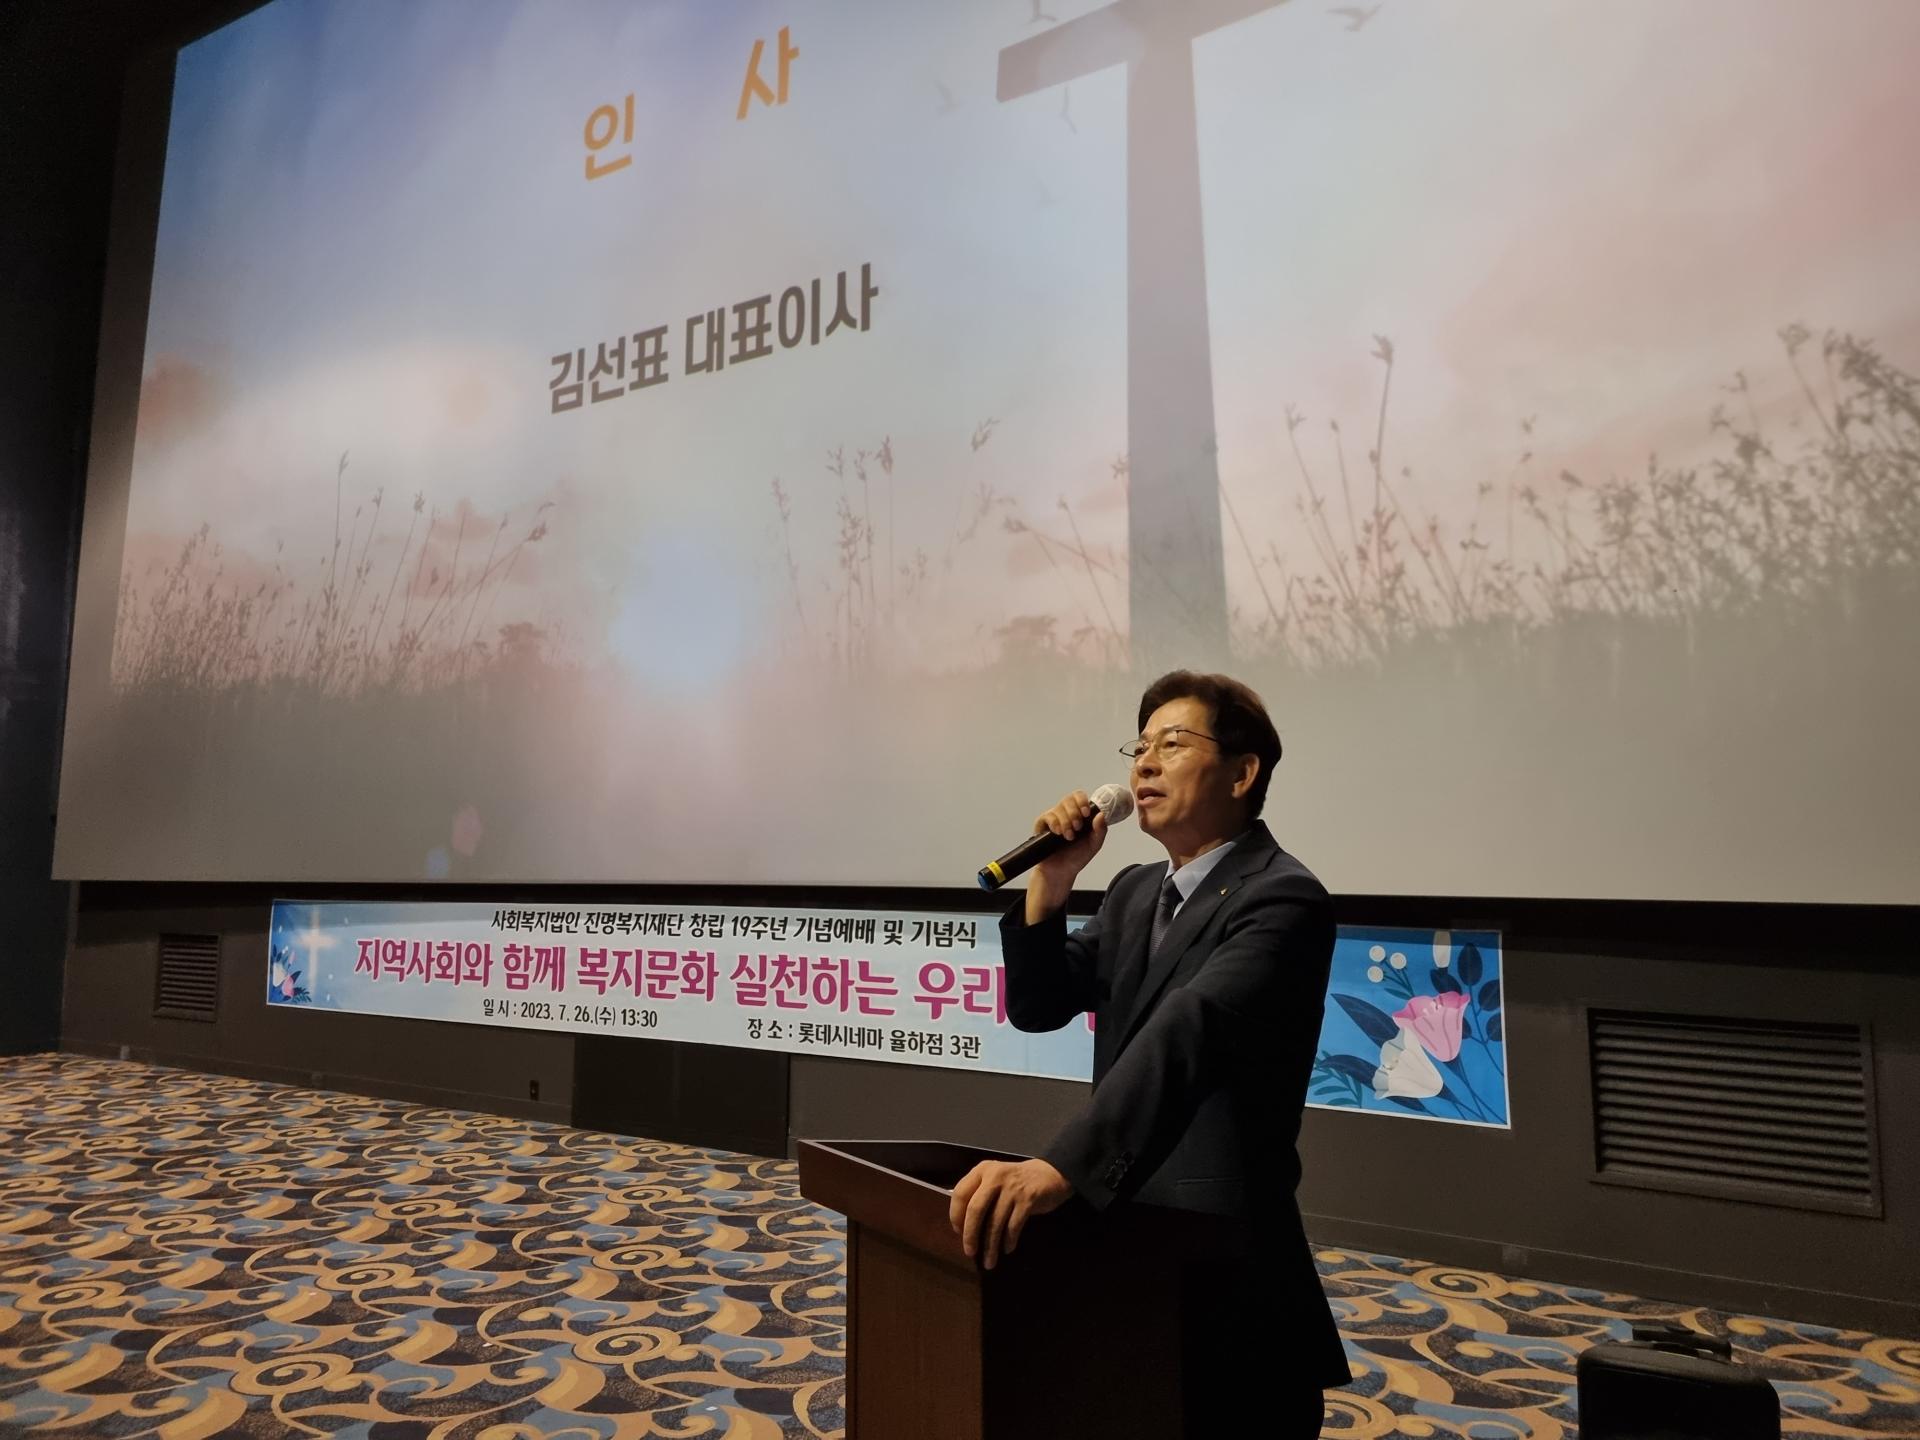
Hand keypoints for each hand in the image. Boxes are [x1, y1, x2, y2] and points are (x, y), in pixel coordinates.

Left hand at [947, 1157, 1072, 1269]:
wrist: (1050, 1174)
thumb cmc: (1016, 1181)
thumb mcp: (994, 1180)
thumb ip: (979, 1195)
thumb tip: (963, 1228)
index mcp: (982, 1170)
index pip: (960, 1193)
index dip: (956, 1216)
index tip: (959, 1233)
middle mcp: (995, 1177)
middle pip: (976, 1210)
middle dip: (971, 1234)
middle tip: (970, 1252)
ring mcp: (1012, 1188)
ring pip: (996, 1222)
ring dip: (991, 1245)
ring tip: (990, 1261)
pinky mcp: (1028, 1199)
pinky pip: (1014, 1225)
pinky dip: (1009, 1240)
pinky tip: (1007, 1249)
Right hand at [1025, 790, 1107, 921]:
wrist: (1061, 871)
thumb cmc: (1076, 857)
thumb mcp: (1094, 845)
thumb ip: (1100, 830)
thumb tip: (1101, 815)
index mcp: (1080, 815)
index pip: (1080, 797)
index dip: (1083, 801)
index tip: (1086, 813)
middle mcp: (1066, 813)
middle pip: (1069, 798)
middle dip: (1075, 813)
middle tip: (1077, 827)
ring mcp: (1054, 817)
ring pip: (1059, 808)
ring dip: (1066, 822)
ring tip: (1069, 836)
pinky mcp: (1043, 824)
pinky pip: (1048, 816)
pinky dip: (1055, 823)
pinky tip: (1058, 833)